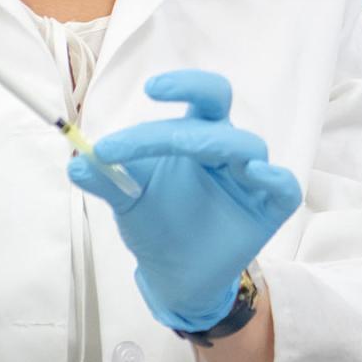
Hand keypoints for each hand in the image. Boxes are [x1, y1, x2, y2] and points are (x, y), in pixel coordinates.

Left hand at [71, 70, 301, 332]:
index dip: (182, 85)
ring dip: (223, 144)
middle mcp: (225, 149)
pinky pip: (284, 188)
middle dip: (195, 95)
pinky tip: (256, 173)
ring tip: (198, 149)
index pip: (199, 98)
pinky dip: (274, 177)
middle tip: (157, 98)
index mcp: (196, 136)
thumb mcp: (127, 201)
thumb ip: (106, 180)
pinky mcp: (269, 209)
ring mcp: (251, 177)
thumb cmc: (158, 223)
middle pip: (222, 109)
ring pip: (249, 146)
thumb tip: (76, 162)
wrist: (176, 276)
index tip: (151, 90)